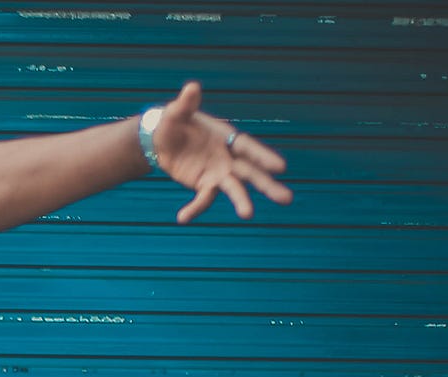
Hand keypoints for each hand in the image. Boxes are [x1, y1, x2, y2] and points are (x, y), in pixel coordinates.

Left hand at [153, 81, 293, 222]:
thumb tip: (192, 87)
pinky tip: (183, 218)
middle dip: (267, 184)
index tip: (281, 167)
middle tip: (286, 199)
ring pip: (234, 188)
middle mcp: (228, 158)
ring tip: (248, 214)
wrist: (161, 139)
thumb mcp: (177, 113)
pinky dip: (195, 209)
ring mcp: (218, 173)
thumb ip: (187, 103)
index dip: (263, 157)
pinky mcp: (203, 184)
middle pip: (251, 172)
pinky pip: (202, 199)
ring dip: (241, 201)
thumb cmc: (175, 122)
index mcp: (228, 138)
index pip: (248, 148)